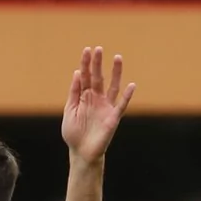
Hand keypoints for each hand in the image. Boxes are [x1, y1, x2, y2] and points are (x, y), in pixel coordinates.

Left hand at [62, 46, 135, 163]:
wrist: (81, 152)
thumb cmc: (74, 133)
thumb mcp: (69, 111)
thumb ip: (73, 93)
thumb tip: (76, 73)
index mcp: (84, 97)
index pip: (85, 77)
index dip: (86, 64)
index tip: (87, 50)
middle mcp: (96, 99)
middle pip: (98, 78)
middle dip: (98, 64)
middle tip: (98, 48)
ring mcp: (106, 106)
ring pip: (113, 86)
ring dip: (116, 72)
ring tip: (117, 57)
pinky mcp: (113, 117)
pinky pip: (121, 105)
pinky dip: (126, 96)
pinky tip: (131, 85)